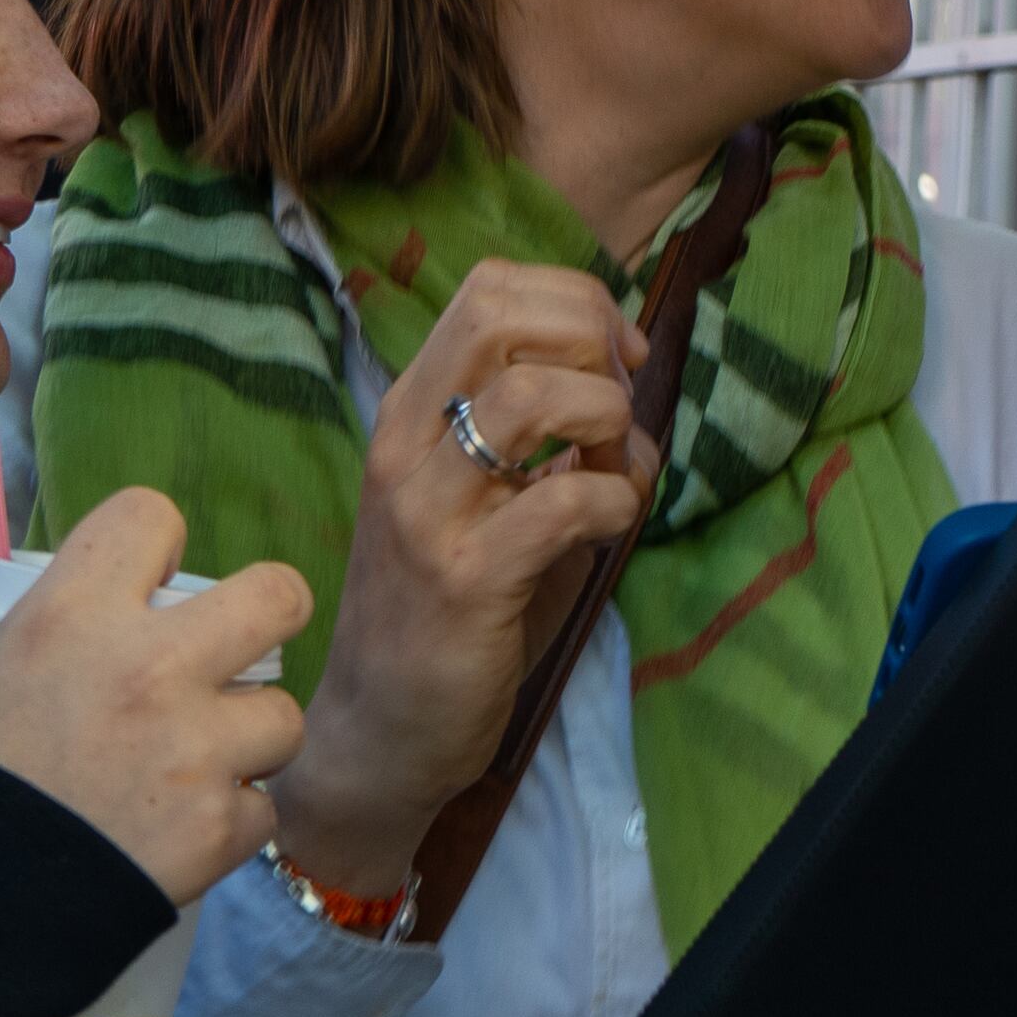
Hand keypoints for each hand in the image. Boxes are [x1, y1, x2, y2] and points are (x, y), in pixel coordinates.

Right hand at [0, 486, 309, 907]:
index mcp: (71, 616)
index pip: (152, 515)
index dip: (152, 543)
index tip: (146, 579)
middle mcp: (150, 668)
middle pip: (277, 595)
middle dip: (267, 614)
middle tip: (237, 647)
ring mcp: (196, 750)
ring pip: (284, 714)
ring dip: (251, 736)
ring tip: (205, 758)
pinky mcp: (221, 827)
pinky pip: (265, 807)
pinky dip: (235, 818)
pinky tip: (189, 827)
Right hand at [260, 261, 652, 903]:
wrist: (382, 728)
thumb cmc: (447, 609)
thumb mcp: (487, 501)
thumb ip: (548, 440)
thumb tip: (634, 393)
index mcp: (410, 411)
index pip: (487, 289)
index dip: (576, 301)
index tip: (619, 358)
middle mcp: (406, 444)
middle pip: (501, 315)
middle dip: (591, 339)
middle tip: (620, 404)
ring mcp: (428, 510)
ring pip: (532, 397)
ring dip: (605, 419)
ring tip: (612, 469)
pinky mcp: (466, 579)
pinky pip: (564, 501)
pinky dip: (613, 500)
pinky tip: (608, 527)